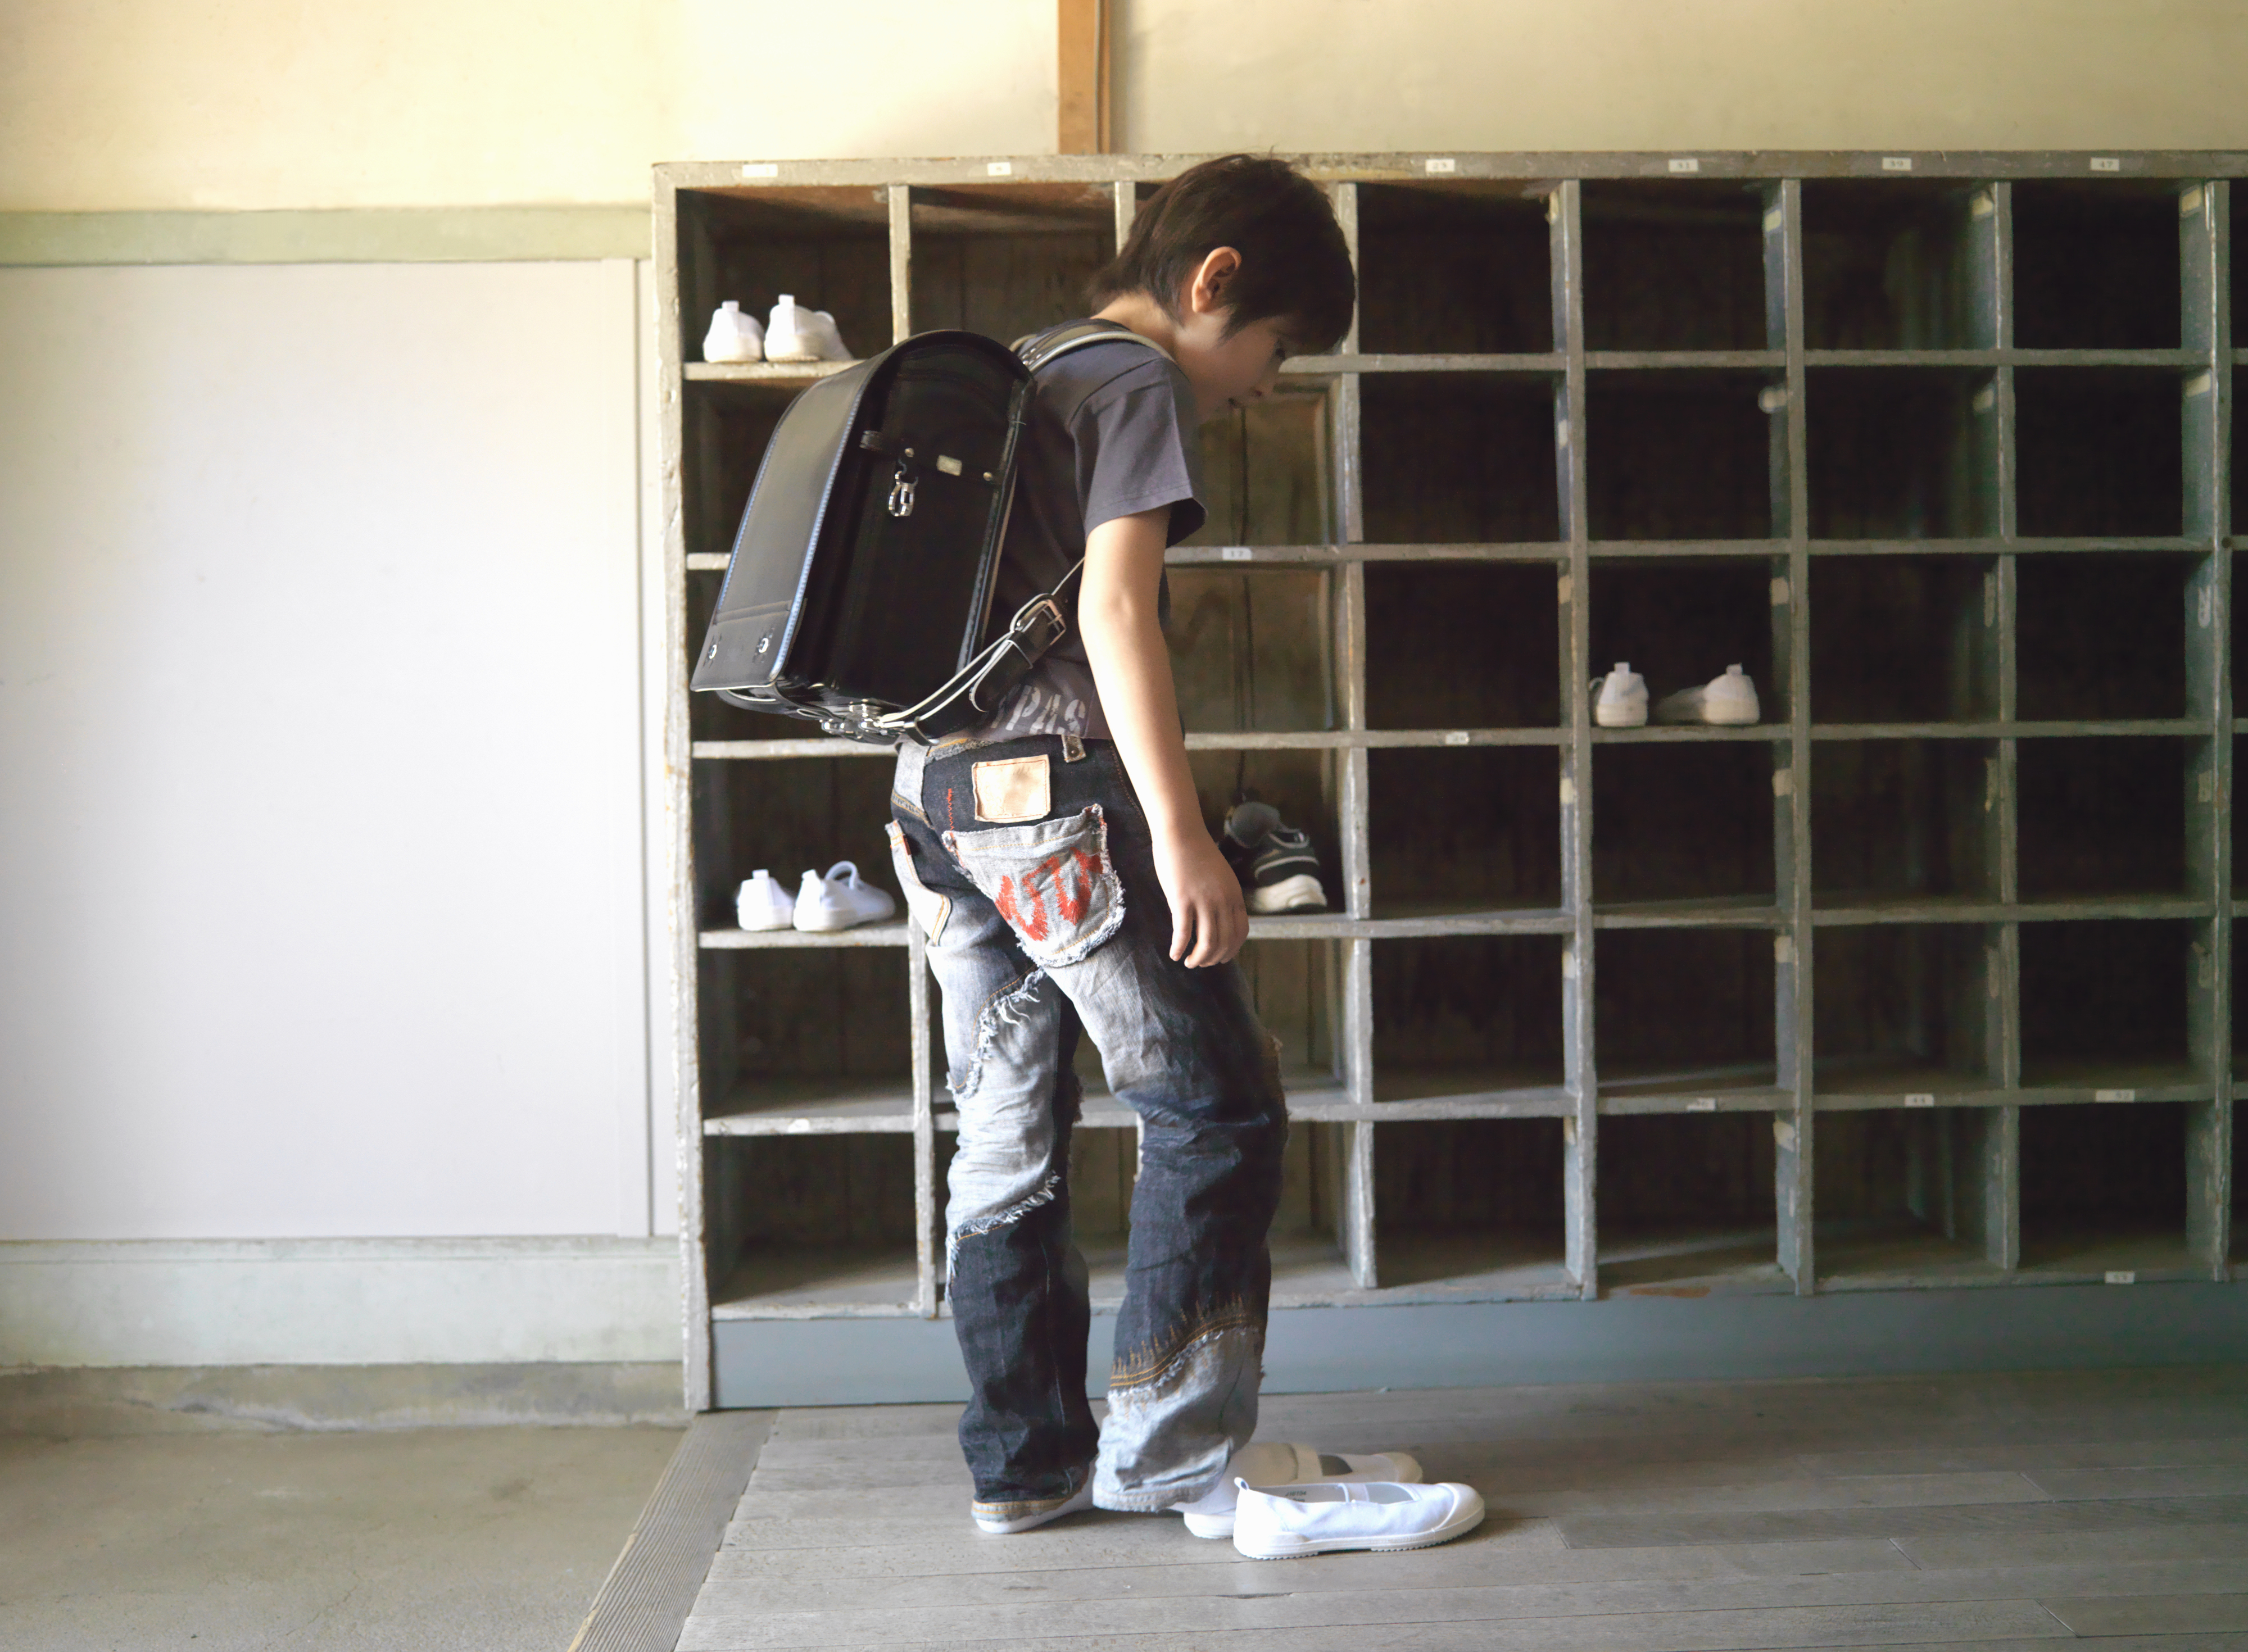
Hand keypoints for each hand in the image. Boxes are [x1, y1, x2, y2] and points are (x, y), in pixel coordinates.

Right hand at [1152, 827, 1248, 966]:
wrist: (1181, 833)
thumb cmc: (1197, 853)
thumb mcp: (1220, 877)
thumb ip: (1222, 897)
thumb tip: (1216, 919)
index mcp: (1234, 895)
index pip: (1240, 933)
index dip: (1231, 950)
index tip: (1221, 958)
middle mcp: (1223, 901)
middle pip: (1224, 942)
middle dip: (1213, 959)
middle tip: (1201, 963)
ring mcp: (1204, 901)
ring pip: (1207, 943)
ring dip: (1198, 958)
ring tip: (1189, 963)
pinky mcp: (1182, 900)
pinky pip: (1183, 933)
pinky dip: (1179, 948)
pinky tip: (1174, 954)